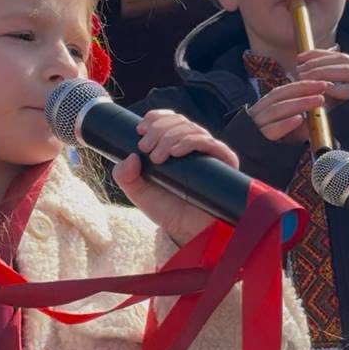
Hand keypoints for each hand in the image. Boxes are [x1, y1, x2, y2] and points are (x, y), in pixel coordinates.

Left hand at [112, 109, 238, 244]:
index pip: (170, 119)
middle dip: (158, 129)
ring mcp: (210, 153)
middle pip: (179, 121)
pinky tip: (176, 152)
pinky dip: (191, 142)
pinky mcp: (224, 163)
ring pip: (192, 129)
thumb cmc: (167, 210)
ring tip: (157, 156)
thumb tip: (130, 157)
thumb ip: (124, 175)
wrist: (188, 232)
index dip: (156, 118)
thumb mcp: (138, 192)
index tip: (140, 129)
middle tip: (145, 148)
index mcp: (176, 145)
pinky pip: (210, 143)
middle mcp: (194, 146)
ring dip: (170, 136)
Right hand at [248, 79, 329, 142]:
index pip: (282, 92)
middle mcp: (257, 114)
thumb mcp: (289, 134)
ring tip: (317, 101)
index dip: (301, 85)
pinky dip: (284, 124)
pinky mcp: (255, 142)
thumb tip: (318, 116)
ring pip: (275, 110)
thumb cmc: (271, 148)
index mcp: (263, 108)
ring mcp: (254, 127)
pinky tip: (298, 119)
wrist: (251, 166)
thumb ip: (302, 126)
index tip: (320, 84)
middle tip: (323, 87)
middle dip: (302, 90)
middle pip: (278, 96)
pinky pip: (270, 130)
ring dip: (299, 103)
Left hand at [296, 48, 348, 102]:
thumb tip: (307, 76)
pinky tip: (324, 90)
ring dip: (324, 72)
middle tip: (300, 68)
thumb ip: (333, 86)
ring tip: (305, 76)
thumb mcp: (347, 97)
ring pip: (347, 71)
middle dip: (318, 62)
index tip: (301, 56)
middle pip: (342, 60)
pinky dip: (338, 89)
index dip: (319, 54)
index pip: (340, 56)